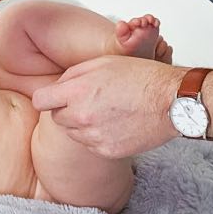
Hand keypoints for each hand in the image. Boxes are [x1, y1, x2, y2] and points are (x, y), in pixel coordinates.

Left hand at [31, 56, 185, 159]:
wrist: (171, 102)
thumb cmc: (142, 77)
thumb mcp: (103, 62)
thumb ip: (74, 75)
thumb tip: (57, 86)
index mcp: (78, 92)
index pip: (41, 100)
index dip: (48, 97)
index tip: (55, 96)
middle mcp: (82, 116)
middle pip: (56, 117)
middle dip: (67, 109)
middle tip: (89, 101)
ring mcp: (94, 136)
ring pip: (73, 133)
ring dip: (82, 123)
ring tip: (105, 111)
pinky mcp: (107, 151)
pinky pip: (90, 144)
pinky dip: (97, 136)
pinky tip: (115, 123)